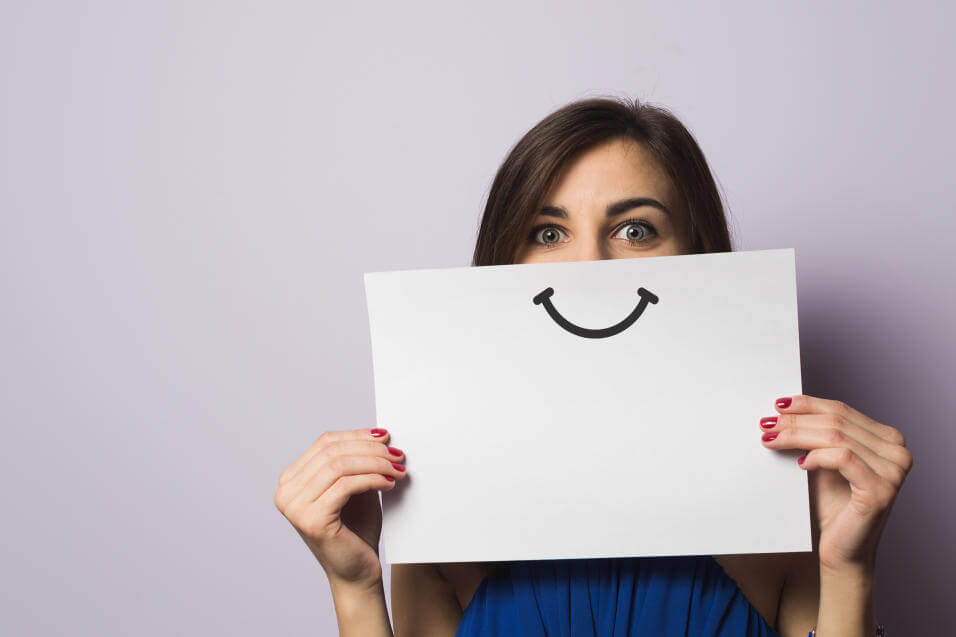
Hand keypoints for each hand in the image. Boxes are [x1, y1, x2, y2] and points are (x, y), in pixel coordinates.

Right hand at [274, 427, 406, 587]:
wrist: (357, 572)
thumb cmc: (356, 530)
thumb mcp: (356, 486)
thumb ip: (359, 460)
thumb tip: (379, 433)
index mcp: (292, 480)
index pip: (325, 442)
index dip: (358, 435)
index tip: (386, 437)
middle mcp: (286, 492)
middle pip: (332, 452)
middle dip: (370, 449)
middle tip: (397, 454)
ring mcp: (295, 507)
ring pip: (339, 466)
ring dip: (375, 463)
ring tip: (396, 469)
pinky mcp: (311, 519)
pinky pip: (346, 485)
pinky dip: (372, 479)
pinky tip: (389, 483)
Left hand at [758, 394, 913, 576]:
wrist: (841, 550)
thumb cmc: (831, 506)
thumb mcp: (823, 461)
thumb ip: (815, 436)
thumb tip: (782, 409)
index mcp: (888, 439)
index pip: (842, 409)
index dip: (807, 404)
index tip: (777, 405)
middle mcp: (898, 451)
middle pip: (837, 420)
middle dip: (796, 420)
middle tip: (766, 424)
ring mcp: (894, 471)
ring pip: (837, 436)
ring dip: (798, 435)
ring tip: (772, 440)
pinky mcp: (881, 490)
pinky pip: (843, 458)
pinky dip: (817, 456)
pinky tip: (801, 463)